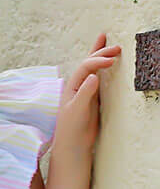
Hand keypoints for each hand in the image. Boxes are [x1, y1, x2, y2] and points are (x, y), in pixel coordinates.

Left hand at [55, 33, 119, 157]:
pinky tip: (110, 63)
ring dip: (102, 56)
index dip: (97, 61)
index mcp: (72, 87)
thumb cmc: (71, 128)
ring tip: (111, 45)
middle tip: (117, 47)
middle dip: (101, 53)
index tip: (111, 60)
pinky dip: (105, 68)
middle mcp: (78, 86)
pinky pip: (101, 78)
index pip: (85, 68)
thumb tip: (93, 76)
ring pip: (94, 69)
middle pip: (89, 64)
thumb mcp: (77, 110)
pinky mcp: (94, 97)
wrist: (73, 144)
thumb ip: (85, 93)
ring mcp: (86, 90)